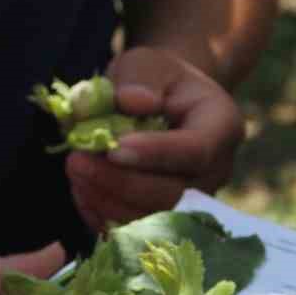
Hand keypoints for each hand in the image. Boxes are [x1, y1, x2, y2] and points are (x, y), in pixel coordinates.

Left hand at [65, 46, 244, 230]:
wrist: (163, 106)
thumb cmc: (155, 81)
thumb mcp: (147, 63)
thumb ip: (139, 76)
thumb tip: (133, 101)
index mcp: (221, 127)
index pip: (195, 151)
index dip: (155, 155)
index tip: (113, 149)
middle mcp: (215, 172)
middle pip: (174, 194)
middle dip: (121, 182)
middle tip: (75, 161)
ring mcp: (194, 202)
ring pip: (153, 218)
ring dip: (107, 200)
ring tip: (75, 171)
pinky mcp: (168, 219)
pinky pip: (137, 231)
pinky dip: (104, 216)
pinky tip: (82, 191)